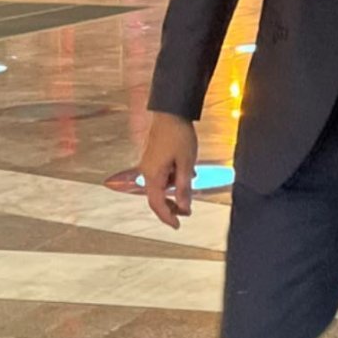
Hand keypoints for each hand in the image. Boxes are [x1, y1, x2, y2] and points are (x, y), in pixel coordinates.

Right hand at [139, 113, 196, 228]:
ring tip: (190, 181)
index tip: (177, 225)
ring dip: (174, 190)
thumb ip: (184, 187)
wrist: (170, 112)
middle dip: (171, 207)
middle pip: (156, 197)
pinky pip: (161, 175)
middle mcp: (146, 171)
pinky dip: (172, 179)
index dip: (167, 217)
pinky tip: (184, 170)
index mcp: (153, 175)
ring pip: (160, 186)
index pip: (156, 204)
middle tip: (186, 212)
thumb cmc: (178, 135)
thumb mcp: (186, 163)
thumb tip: (184, 208)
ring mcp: (148, 164)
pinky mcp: (152, 158)